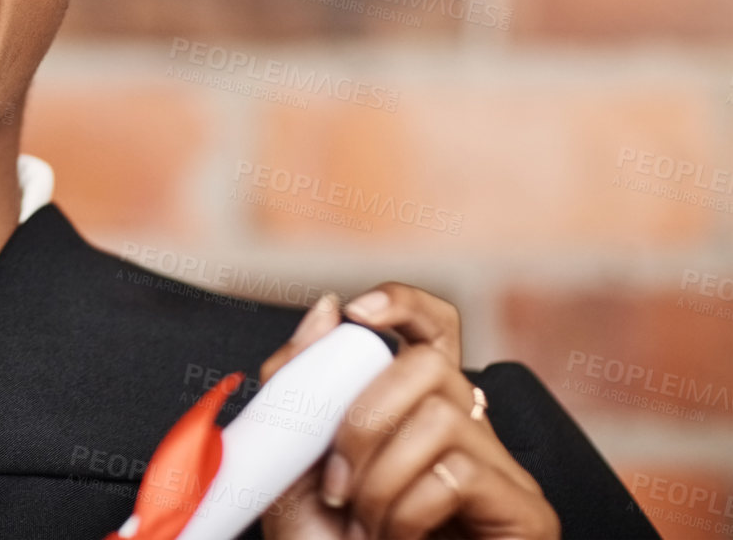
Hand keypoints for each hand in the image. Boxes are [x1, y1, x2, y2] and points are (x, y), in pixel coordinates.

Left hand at [258, 284, 559, 539]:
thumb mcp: (295, 468)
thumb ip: (302, 390)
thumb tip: (328, 309)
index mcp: (411, 412)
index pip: (432, 330)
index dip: (404, 304)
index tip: (357, 312)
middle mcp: (465, 431)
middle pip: (431, 363)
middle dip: (363, 413)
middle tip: (334, 478)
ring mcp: (502, 472)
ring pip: (440, 415)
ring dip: (378, 475)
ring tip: (362, 525)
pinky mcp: (526, 514)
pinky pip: (457, 471)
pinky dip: (406, 507)